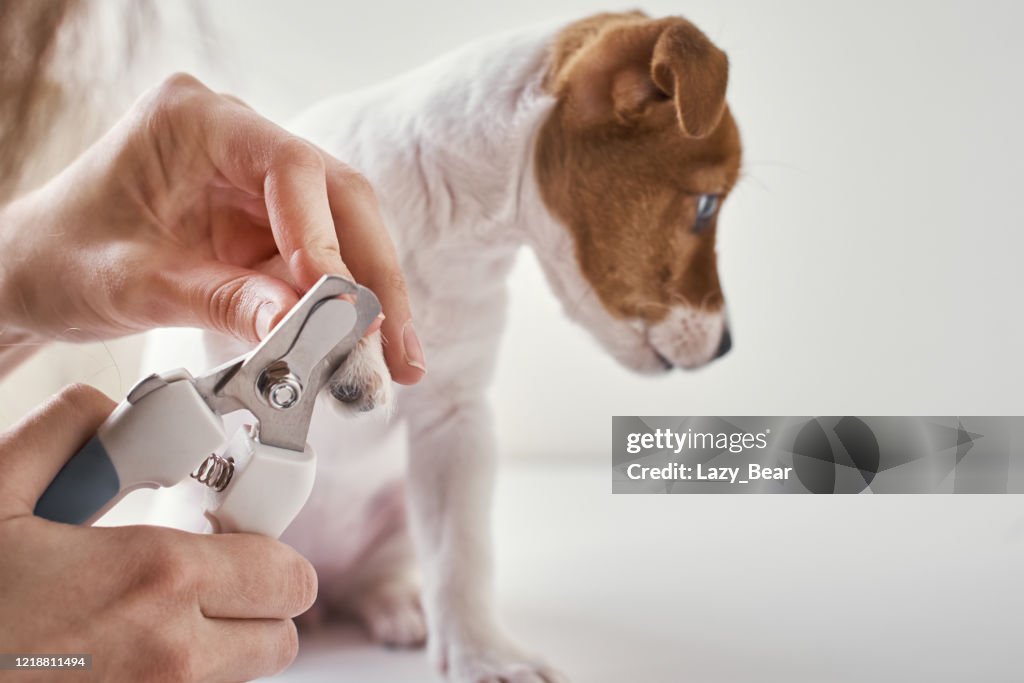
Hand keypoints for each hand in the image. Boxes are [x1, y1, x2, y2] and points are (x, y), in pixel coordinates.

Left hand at [0, 73, 424, 383]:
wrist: (31, 274)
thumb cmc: (59, 259)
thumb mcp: (133, 285)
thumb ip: (222, 301)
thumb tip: (303, 332)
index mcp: (196, 123)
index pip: (292, 169)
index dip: (325, 238)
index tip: (341, 307)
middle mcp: (239, 142)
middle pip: (339, 197)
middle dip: (374, 276)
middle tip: (398, 347)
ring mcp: (257, 183)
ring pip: (345, 230)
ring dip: (369, 298)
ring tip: (392, 361)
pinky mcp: (266, 223)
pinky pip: (321, 260)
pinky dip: (341, 308)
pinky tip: (359, 348)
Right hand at [0, 385, 317, 680]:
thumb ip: (59, 433)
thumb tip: (104, 410)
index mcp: (154, 579)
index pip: (287, 573)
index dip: (266, 546)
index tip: (228, 531)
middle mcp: (171, 655)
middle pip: (280, 634)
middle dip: (258, 597)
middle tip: (206, 569)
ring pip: (241, 673)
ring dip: (222, 637)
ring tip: (155, 605)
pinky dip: (181, 669)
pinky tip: (122, 640)